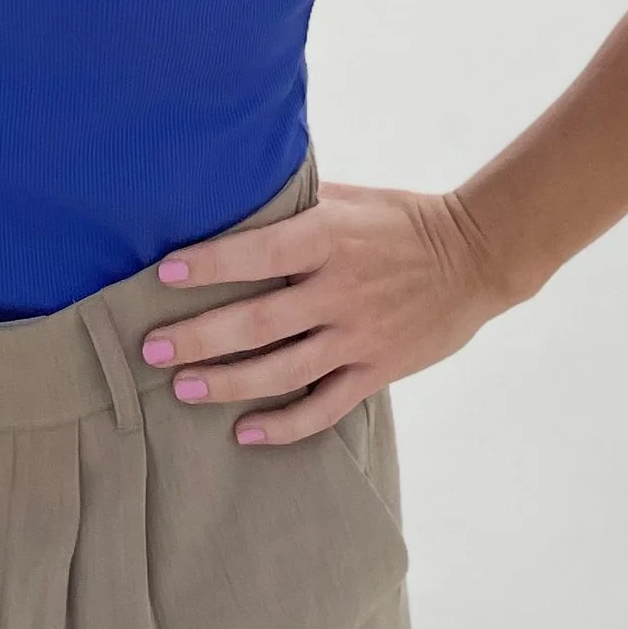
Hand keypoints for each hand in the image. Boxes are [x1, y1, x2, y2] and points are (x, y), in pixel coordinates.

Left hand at [137, 179, 505, 444]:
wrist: (476, 257)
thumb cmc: (401, 218)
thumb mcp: (348, 197)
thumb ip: (297, 203)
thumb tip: (236, 195)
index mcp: (328, 238)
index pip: (256, 253)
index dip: (208, 265)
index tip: (163, 275)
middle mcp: (339, 290)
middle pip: (257, 323)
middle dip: (199, 338)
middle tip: (151, 349)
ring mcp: (358, 335)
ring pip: (282, 371)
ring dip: (228, 383)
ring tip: (183, 389)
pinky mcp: (377, 370)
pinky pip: (324, 406)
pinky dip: (285, 426)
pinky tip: (246, 433)